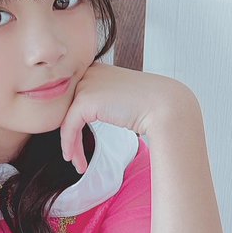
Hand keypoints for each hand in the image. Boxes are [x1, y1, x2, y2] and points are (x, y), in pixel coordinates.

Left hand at [60, 63, 189, 173]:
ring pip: (66, 120)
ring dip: (71, 145)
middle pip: (67, 109)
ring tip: (76, 163)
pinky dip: (70, 145)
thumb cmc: (148, 105)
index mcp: (96, 69)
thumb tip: (89, 115)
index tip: (76, 143)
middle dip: (70, 135)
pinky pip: (69, 127)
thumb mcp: (119, 98)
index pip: (74, 98)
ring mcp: (86, 84)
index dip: (72, 122)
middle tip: (73, 157)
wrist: (164, 106)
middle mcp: (88, 73)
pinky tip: (73, 158)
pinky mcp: (85, 100)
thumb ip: (103, 101)